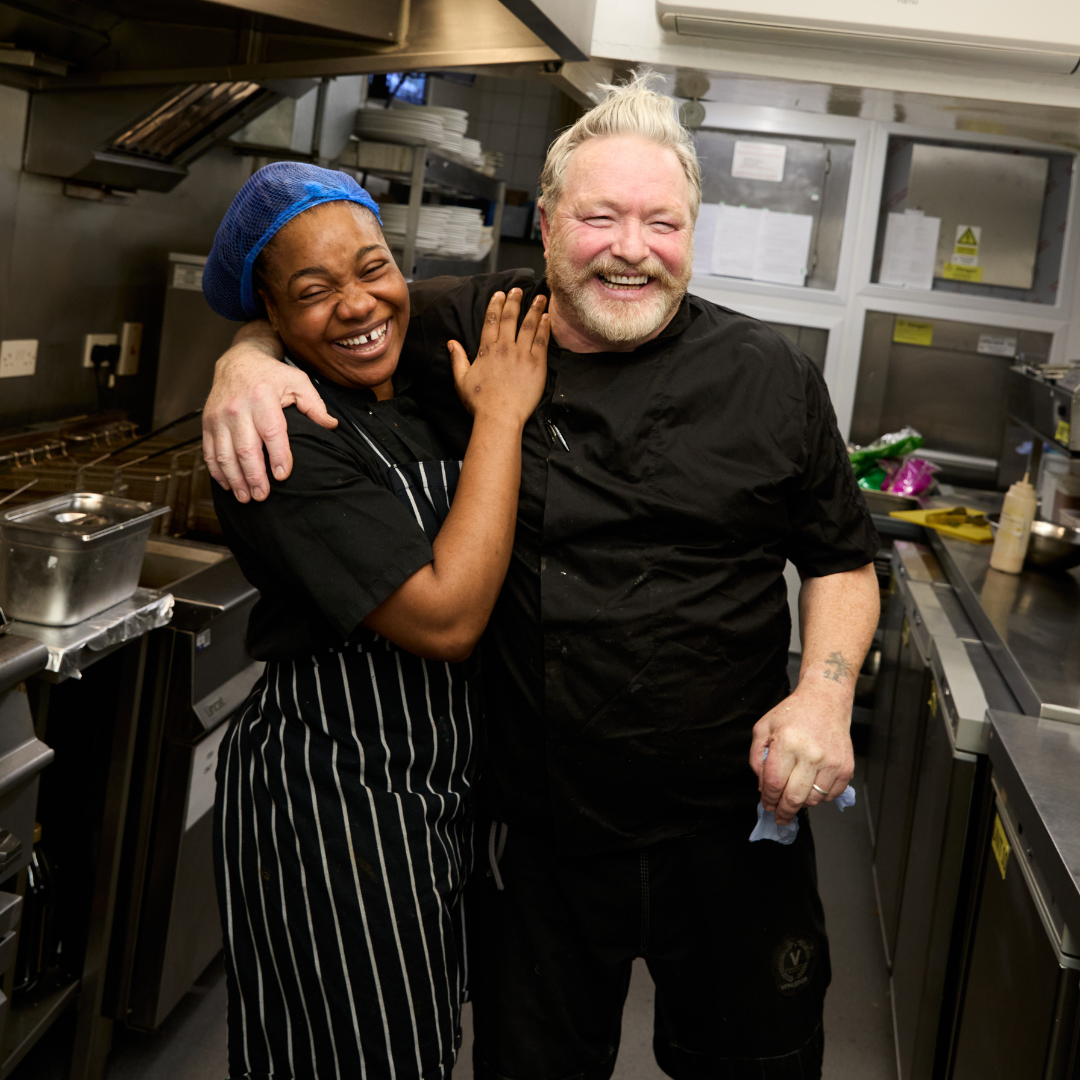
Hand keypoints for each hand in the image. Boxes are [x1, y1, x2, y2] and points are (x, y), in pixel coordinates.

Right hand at [202, 324, 336, 501]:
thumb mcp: (298, 381)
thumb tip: (331, 426)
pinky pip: (209, 452)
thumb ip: (315, 405)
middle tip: (263, 496)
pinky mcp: (208, 424)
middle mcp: (238, 408)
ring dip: (236, 479)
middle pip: (246, 449)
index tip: (283, 475)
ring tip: (247, 497)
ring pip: (225, 455)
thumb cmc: (272, 375)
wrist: (237, 361)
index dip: (278, 456)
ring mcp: (219, 417)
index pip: (272, 432)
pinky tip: (229, 485)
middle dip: (255, 476)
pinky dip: (217, 472)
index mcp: (262, 398)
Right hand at [448, 289, 548, 426]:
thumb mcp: (461, 380)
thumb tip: (452, 343)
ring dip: (535, 309)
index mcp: (487, 350)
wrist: (500, 417)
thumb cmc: (480, 403)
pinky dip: (545, 327)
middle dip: (514, 301)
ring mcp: (522, 354)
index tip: (500, 294)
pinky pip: (542, 340)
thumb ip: (458, 359)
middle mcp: (505, 347)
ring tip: (540, 297)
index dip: (496, 305)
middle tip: (518, 290)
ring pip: (529, 325)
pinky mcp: (537, 364)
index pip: (491, 321)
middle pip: (510, 318)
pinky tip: (548, 317)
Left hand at [749, 683, 854, 825]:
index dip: (768, 799)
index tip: (767, 805)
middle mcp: (811, 754)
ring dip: (802, 802)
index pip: (774, 783)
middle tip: (779, 815)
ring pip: (813, 800)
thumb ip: (757, 758)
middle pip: (794, 797)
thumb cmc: (792, 714)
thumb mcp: (763, 728)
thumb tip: (763, 787)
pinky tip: (812, 785)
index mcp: (787, 743)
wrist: (825, 701)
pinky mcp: (846, 767)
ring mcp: (831, 762)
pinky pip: (831, 795)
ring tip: (795, 792)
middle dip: (783, 811)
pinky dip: (820, 796)